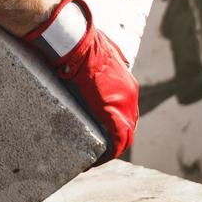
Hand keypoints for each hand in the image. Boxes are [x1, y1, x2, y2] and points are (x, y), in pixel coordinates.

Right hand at [22, 0, 138, 164]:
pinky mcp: (112, 112)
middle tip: (93, 151)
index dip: (112, 124)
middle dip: (111, 140)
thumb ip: (99, 62)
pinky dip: (105, 154)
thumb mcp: (94, 50)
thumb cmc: (75, 42)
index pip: (124, 110)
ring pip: (123, 137)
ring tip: (90, 159)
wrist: (71, 40)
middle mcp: (130, 94)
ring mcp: (124, 103)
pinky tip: (90, 161)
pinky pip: (116, 142)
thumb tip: (91, 63)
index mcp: (125, 81)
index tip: (97, 133)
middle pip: (127, 126)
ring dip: (108, 150)